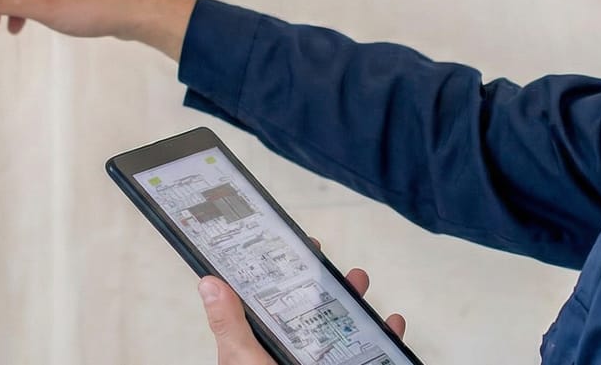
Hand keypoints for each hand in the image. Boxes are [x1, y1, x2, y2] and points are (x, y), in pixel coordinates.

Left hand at [198, 263, 406, 364]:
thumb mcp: (242, 358)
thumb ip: (230, 325)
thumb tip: (208, 283)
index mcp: (264, 342)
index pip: (275, 299)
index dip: (289, 272)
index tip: (302, 248)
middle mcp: (294, 351)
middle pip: (314, 309)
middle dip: (331, 285)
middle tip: (339, 266)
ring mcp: (322, 361)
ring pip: (344, 328)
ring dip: (358, 304)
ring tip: (362, 284)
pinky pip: (371, 354)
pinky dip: (385, 338)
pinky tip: (392, 324)